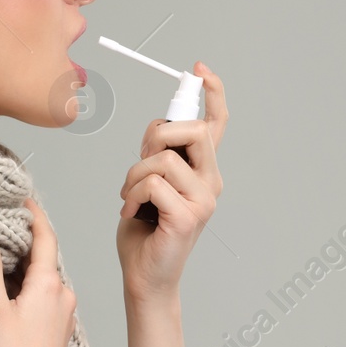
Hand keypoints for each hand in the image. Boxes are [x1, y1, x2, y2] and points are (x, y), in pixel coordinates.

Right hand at [0, 197, 75, 346]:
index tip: (20, 199)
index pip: (45, 236)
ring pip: (43, 277)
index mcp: (49, 285)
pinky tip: (9, 293)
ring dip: (24, 265)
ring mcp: (63, 314)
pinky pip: (44, 296)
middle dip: (23, 239)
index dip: (33, 214)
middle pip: (44, 255)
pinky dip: (28, 285)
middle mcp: (62, 295)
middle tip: (0, 224)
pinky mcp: (57, 330)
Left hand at [117, 61, 227, 300]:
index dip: (212, 94)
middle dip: (156, 138)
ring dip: (134, 173)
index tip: (200, 70)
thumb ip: (157, 154)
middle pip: (192, 131)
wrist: (145, 275)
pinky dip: (131, 195)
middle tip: (140, 161)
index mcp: (203, 171)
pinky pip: (153, 184)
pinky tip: (130, 213)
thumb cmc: (144, 229)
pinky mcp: (188, 217)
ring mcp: (203, 200)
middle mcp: (211, 182)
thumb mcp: (147, 181)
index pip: (215, 125)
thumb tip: (158, 128)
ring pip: (163, 158)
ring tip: (130, 196)